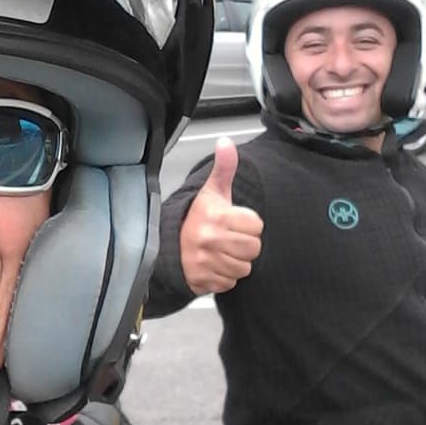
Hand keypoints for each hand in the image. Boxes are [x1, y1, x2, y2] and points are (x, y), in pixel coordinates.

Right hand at [179, 138, 262, 294]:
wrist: (169, 245)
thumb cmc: (197, 217)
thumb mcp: (212, 191)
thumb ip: (224, 167)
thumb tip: (225, 142)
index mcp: (216, 216)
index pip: (256, 225)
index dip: (249, 224)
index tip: (234, 222)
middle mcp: (210, 239)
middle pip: (253, 248)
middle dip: (245, 245)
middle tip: (230, 238)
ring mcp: (205, 261)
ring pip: (244, 268)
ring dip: (236, 262)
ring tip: (222, 252)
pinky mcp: (203, 280)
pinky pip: (230, 282)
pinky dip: (225, 276)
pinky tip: (215, 265)